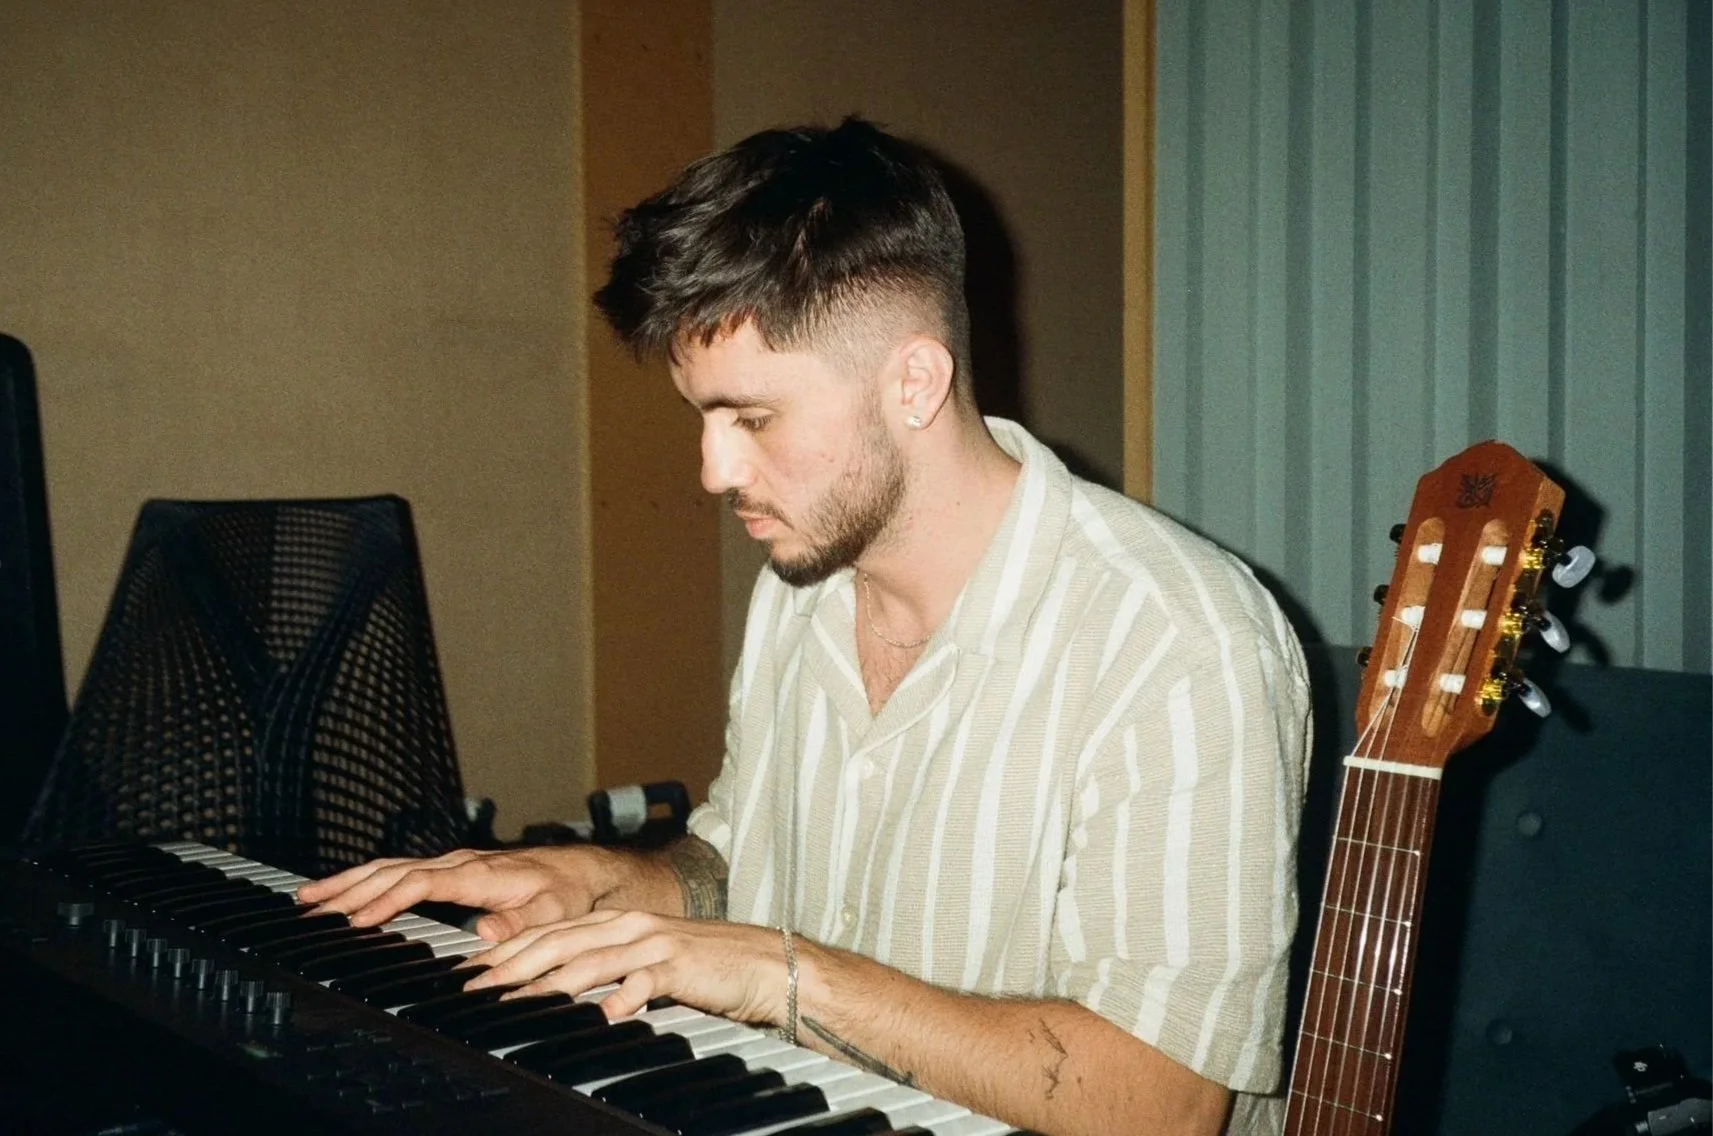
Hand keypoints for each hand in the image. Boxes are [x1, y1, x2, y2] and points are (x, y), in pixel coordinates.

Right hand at [296, 846, 625, 939]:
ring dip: (349, 881)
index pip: (421, 883)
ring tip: (308, 897)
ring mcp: (451, 864)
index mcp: (477, 873)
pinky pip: (399, 871)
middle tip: (309, 907)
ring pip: (389, 867)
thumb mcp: (553, 911)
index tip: (355, 920)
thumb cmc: (565, 892)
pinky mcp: (449, 870)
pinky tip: (344, 892)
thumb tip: (484, 933)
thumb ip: (520, 923)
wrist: (579, 871)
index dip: (386, 900)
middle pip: (393, 871)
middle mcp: (458, 863)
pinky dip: (366, 879)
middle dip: (349, 888)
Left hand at [462, 910, 788, 1025]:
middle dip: (513, 964)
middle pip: (560, 942)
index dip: (508, 949)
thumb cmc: (702, 968)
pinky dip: (621, 998)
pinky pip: (644, 983)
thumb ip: (604, 969)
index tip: (472, 970)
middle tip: (476, 985)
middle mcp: (629, 926)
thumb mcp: (645, 962)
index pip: (551, 932)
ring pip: (592, 960)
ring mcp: (654, 944)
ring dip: (551, 982)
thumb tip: (556, 988)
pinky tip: (601, 1014)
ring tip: (517, 999)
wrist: (762, 964)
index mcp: (617, 922)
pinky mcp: (680, 966)